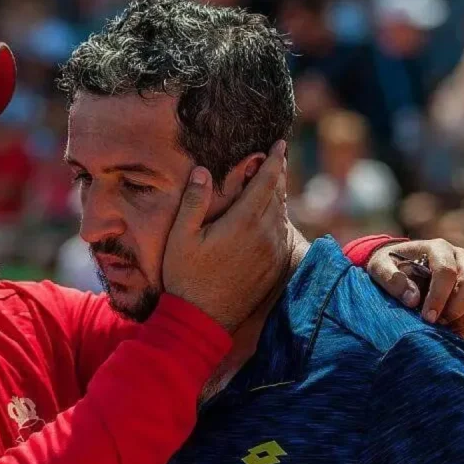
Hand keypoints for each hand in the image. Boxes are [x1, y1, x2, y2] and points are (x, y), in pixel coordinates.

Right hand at [163, 140, 287, 331]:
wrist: (202, 319)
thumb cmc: (186, 276)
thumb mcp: (181, 237)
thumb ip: (194, 201)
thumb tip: (203, 171)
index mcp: (243, 222)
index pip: (266, 182)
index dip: (274, 161)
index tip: (280, 144)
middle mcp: (264, 234)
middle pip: (278, 195)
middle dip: (277, 174)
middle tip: (278, 157)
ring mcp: (272, 252)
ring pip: (282, 214)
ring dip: (278, 196)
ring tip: (272, 182)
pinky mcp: (273, 267)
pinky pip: (282, 234)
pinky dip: (279, 218)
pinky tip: (270, 216)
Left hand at [367, 239, 463, 336]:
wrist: (397, 264)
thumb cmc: (387, 264)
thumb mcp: (379, 267)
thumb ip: (391, 280)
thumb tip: (413, 300)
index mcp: (436, 248)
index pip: (446, 271)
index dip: (439, 296)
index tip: (428, 317)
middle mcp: (459, 257)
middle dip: (456, 308)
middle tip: (437, 324)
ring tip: (444, 330)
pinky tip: (452, 332)